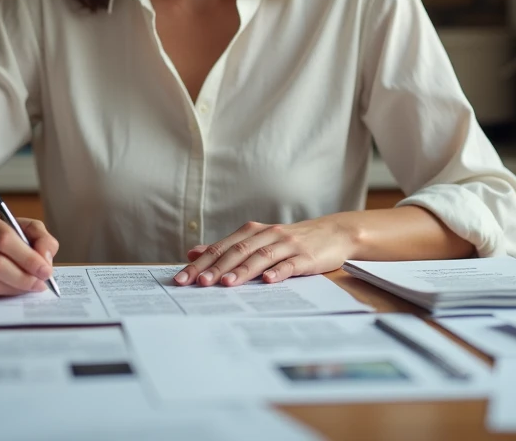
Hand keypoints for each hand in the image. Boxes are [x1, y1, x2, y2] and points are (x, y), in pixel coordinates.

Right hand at [0, 206, 58, 298]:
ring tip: (30, 286)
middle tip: (41, 283)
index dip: (28, 258)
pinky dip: (3, 294)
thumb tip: (45, 260)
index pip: (4, 239)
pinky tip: (13, 288)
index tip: (46, 271)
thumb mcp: (20, 224)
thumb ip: (40, 237)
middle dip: (24, 278)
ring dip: (15, 288)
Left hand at [172, 216, 356, 287]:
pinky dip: (278, 272)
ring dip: (242, 271)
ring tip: (226, 284)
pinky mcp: (305, 257)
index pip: (222, 247)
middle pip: (237, 251)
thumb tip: (192, 252)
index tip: (183, 277)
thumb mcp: (258, 240)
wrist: (333, 233)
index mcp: (252, 232)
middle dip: (216, 268)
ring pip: (260, 257)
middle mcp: (267, 235)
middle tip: (198, 283)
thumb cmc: (290, 241)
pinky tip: (267, 281)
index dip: (201, 262)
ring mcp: (287, 245)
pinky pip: (290, 264)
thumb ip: (227, 247)